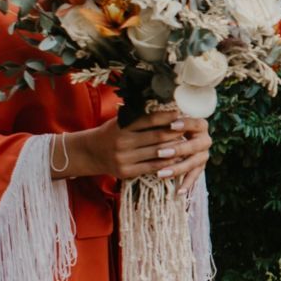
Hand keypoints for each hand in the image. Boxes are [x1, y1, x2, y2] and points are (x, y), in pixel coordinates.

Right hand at [60, 112, 210, 181]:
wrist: (90, 153)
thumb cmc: (111, 133)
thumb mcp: (120, 121)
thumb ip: (138, 117)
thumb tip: (165, 108)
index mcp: (121, 126)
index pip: (149, 120)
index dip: (167, 117)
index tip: (180, 114)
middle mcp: (122, 142)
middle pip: (156, 137)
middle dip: (175, 133)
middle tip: (190, 129)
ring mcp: (124, 158)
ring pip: (157, 152)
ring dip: (175, 148)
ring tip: (187, 143)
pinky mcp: (126, 172)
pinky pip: (152, 167)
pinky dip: (166, 162)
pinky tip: (177, 158)